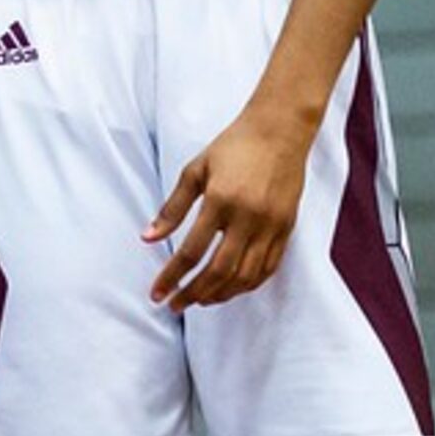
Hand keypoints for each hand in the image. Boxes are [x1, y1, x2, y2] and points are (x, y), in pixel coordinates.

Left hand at [144, 105, 312, 312]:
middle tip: (176, 305)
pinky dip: (248, 285)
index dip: (172, 278)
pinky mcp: (286, 227)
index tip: (157, 294)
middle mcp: (247, 217)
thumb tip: (148, 238)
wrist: (280, 129)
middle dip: (193, 294)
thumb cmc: (234, 146)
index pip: (191, 252)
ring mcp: (270, 225)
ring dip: (220, 294)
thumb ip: (173, 208)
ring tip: (201, 300)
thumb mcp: (196, 170)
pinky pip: (268, 268)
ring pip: (244, 276)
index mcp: (221, 200)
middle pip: (218, 271)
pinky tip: (232, 288)